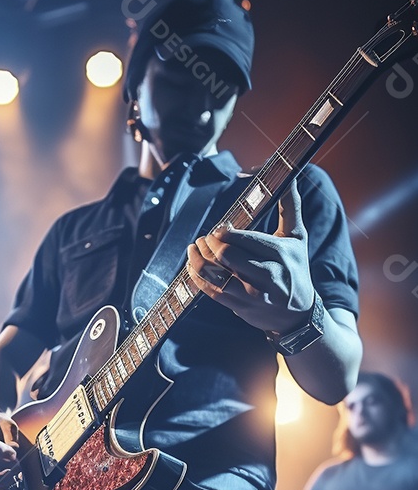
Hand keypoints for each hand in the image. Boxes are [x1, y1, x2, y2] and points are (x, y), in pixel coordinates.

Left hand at [186, 180, 316, 335]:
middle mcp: (267, 275)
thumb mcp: (297, 237)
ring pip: (216, 275)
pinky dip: (197, 277)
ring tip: (194, 248)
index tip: (219, 228)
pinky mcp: (240, 307)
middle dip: (209, 244)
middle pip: (227, 256)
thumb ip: (290, 205)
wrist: (297, 314)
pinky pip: (211, 291)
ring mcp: (252, 294)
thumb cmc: (295, 268)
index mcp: (280, 254)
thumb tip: (290, 175)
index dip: (224, 232)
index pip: (245, 239)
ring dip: (198, 260)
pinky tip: (192, 266)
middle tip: (204, 238)